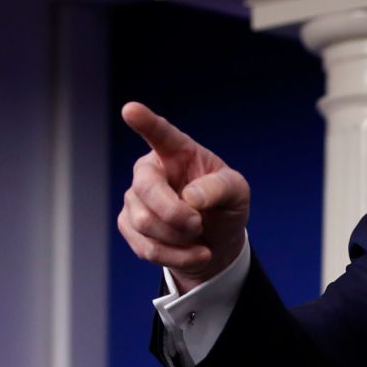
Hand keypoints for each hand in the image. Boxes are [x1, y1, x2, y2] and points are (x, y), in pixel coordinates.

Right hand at [117, 102, 250, 291]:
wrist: (214, 244)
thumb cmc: (225, 207)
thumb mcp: (237, 193)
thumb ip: (220, 188)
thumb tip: (190, 197)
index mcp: (178, 152)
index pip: (160, 133)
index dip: (145, 122)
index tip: (130, 110)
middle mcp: (150, 170)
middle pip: (147, 189)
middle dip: (176, 214)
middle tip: (198, 224)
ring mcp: (135, 198)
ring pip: (145, 222)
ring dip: (180, 239)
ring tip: (199, 237)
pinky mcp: (129, 225)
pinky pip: (146, 247)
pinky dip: (176, 257)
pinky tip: (193, 253)